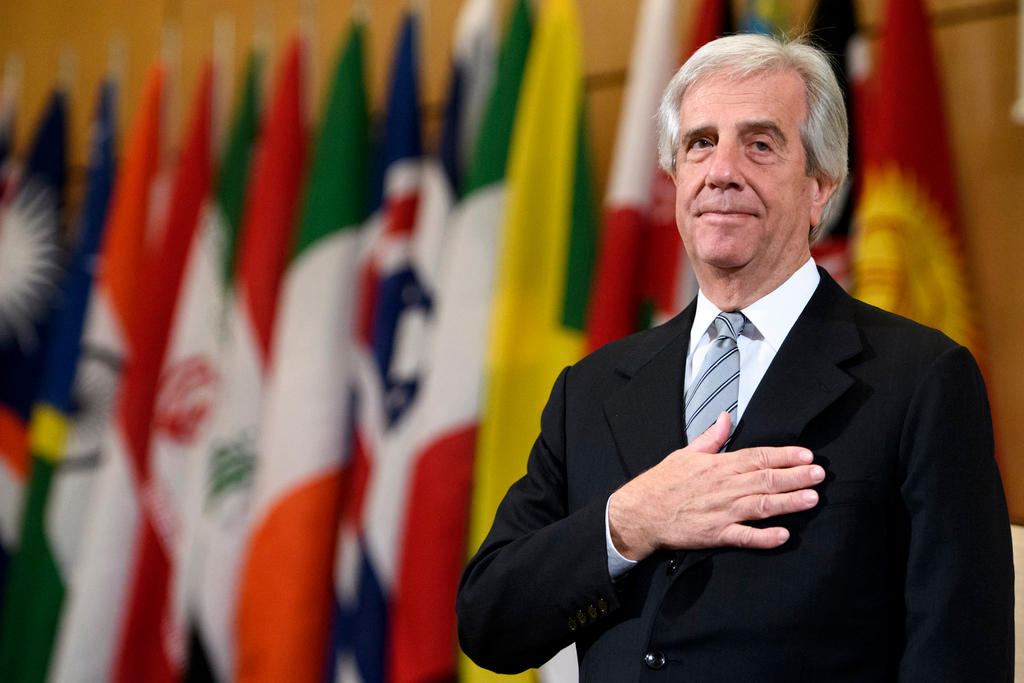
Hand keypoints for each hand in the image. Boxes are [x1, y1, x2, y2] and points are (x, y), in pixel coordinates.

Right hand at [608, 411, 822, 560]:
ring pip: (761, 506)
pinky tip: (783, 535)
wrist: (640, 512)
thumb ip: (711, 437)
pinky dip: (764, 537)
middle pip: (766, 479)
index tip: (806, 455)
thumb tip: (726, 417)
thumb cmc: (662, 482)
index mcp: (719, 466)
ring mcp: (722, 511)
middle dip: (795, 476)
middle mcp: (724, 487)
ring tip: (811, 498)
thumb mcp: (686, 453)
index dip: (784, 455)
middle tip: (819, 474)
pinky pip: (744, 536)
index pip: (758, 456)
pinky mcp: (715, 534)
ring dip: (788, 502)